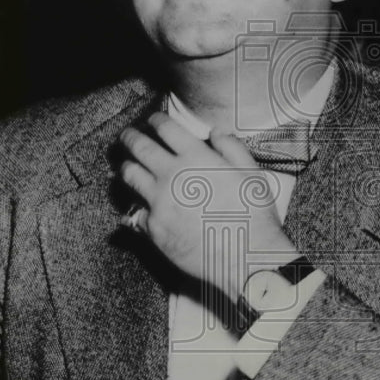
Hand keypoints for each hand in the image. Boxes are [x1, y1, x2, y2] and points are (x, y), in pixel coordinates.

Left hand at [118, 112, 296, 300]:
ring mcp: (159, 202)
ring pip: (129, 175)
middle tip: (127, 135)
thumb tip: (215, 132)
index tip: (153, 121)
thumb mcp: (251, 174)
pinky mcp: (153, 228)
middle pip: (138, 147)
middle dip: (130, 137)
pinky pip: (134, 211)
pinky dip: (134, 204)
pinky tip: (138, 203)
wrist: (246, 258)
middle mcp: (172, 175)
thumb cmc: (253, 216)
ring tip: (126, 165)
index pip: (165, 128)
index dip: (155, 120)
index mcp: (196, 157)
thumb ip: (232, 148)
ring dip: (126, 166)